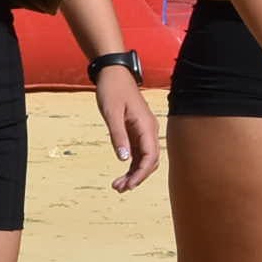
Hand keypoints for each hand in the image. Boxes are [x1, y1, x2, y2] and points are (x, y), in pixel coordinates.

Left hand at [95, 71, 160, 191]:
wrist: (113, 73)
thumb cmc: (112, 89)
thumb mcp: (111, 113)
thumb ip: (118, 136)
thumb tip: (124, 159)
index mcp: (147, 126)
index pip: (150, 157)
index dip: (141, 174)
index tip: (129, 185)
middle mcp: (150, 130)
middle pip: (150, 161)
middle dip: (137, 177)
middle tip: (119, 188)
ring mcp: (144, 131)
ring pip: (144, 159)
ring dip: (134, 173)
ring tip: (118, 186)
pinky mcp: (137, 131)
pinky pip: (138, 152)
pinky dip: (131, 164)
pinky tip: (122, 173)